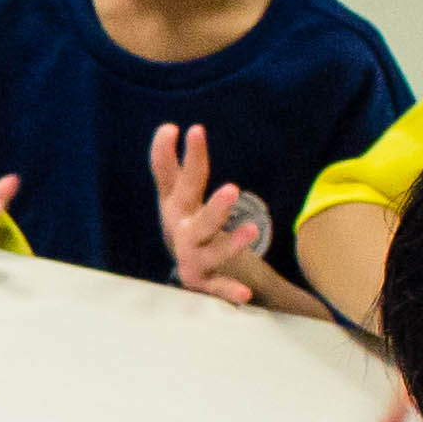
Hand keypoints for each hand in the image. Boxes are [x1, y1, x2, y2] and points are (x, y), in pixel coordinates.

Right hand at [151, 125, 269, 303]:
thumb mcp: (179, 196)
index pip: (173, 178)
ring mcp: (192, 259)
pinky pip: (218, 289)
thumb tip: (169, 127)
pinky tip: (244, 294)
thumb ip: (173, 165)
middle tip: (234, 190)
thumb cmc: (187, 224)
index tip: (176, 129)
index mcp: (175, 207)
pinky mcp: (204, 284)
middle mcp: (181, 232)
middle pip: (198, 219)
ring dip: (230, 243)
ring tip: (253, 231)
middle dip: (214, 206)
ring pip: (212, 252)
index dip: (171, 156)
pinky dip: (228, 292)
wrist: (190, 270)